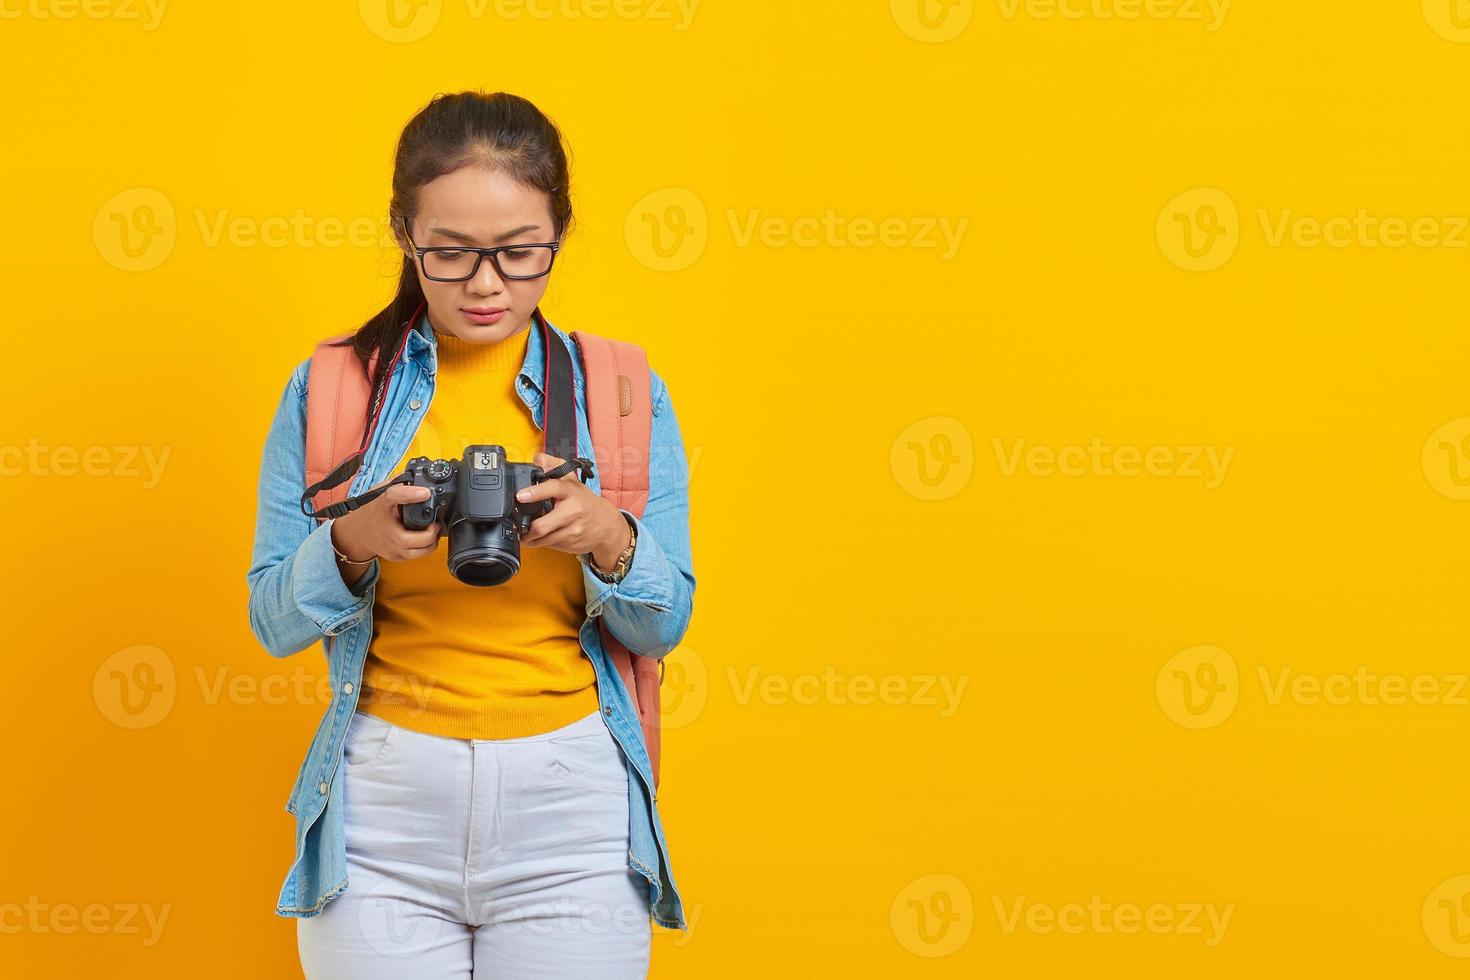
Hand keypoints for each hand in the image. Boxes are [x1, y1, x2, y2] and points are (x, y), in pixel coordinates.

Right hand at [331, 477, 441, 562]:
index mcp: (381, 505)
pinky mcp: (394, 556)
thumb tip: (419, 477)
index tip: (425, 492)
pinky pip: (414, 556)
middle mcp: (385, 528)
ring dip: (431, 543)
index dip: (410, 493)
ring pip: (416, 552)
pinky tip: (427, 539)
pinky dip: (424, 549)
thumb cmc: (371, 511)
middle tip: (437, 523)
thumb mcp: (381, 492)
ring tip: (435, 532)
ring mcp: (389, 546)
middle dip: (430, 533)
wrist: (354, 533)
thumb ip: (399, 485)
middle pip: (409, 538)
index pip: (393, 496)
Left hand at [518, 452, 627, 567]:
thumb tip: (538, 459)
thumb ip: (555, 467)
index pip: (553, 487)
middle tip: (519, 523)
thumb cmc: (585, 503)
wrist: (607, 526)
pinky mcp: (570, 544)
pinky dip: (540, 542)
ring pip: (543, 538)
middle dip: (527, 527)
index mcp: (571, 492)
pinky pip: (548, 545)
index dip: (535, 492)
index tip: (520, 496)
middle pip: (542, 525)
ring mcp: (572, 530)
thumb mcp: (573, 482)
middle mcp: (573, 511)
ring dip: (530, 537)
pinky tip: (540, 538)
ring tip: (526, 532)